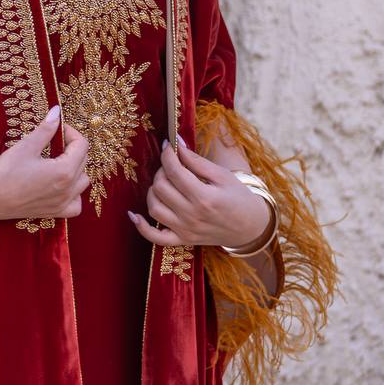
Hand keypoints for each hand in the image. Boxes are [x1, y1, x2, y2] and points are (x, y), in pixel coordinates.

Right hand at [0, 105, 89, 221]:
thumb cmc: (5, 172)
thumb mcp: (27, 146)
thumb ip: (46, 129)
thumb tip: (57, 112)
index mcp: (64, 171)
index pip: (81, 146)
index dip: (71, 132)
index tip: (59, 128)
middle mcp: (68, 189)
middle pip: (83, 162)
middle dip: (73, 148)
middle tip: (56, 141)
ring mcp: (62, 203)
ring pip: (82, 183)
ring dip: (76, 170)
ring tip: (59, 162)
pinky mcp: (54, 212)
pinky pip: (75, 204)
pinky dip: (74, 195)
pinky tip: (61, 186)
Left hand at [128, 133, 271, 249]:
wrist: (249, 227)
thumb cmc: (238, 197)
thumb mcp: (222, 175)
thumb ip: (196, 161)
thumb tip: (176, 144)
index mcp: (204, 198)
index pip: (175, 171)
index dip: (167, 154)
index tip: (168, 144)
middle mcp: (192, 216)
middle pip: (161, 187)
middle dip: (162, 170)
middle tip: (171, 165)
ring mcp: (185, 230)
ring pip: (154, 207)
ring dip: (153, 191)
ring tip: (164, 183)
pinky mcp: (182, 240)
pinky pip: (155, 237)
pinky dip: (141, 226)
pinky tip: (134, 214)